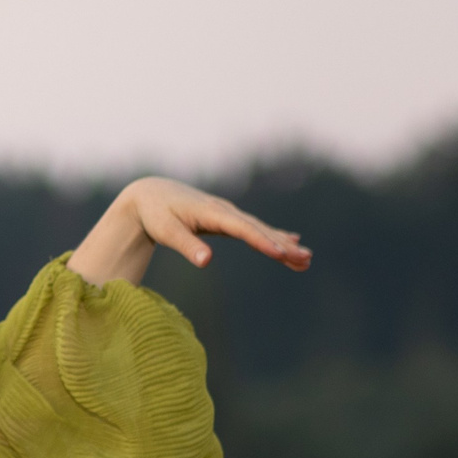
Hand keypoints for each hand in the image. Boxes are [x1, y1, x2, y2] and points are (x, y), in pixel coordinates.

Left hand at [69, 177, 312, 287]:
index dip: (263, 242)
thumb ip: (187, 246)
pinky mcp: (227, 219)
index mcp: (213, 212)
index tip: (282, 254)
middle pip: (260, 229)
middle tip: (306, 260)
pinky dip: (273, 237)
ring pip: (261, 230)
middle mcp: (225, 211)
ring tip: (306, 260)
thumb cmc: (155, 214)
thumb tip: (206, 263)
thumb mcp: (166, 231)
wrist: (150, 194)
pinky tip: (291, 242)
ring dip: (283, 244)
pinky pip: (255, 229)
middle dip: (283, 245)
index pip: (243, 229)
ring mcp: (228, 213)